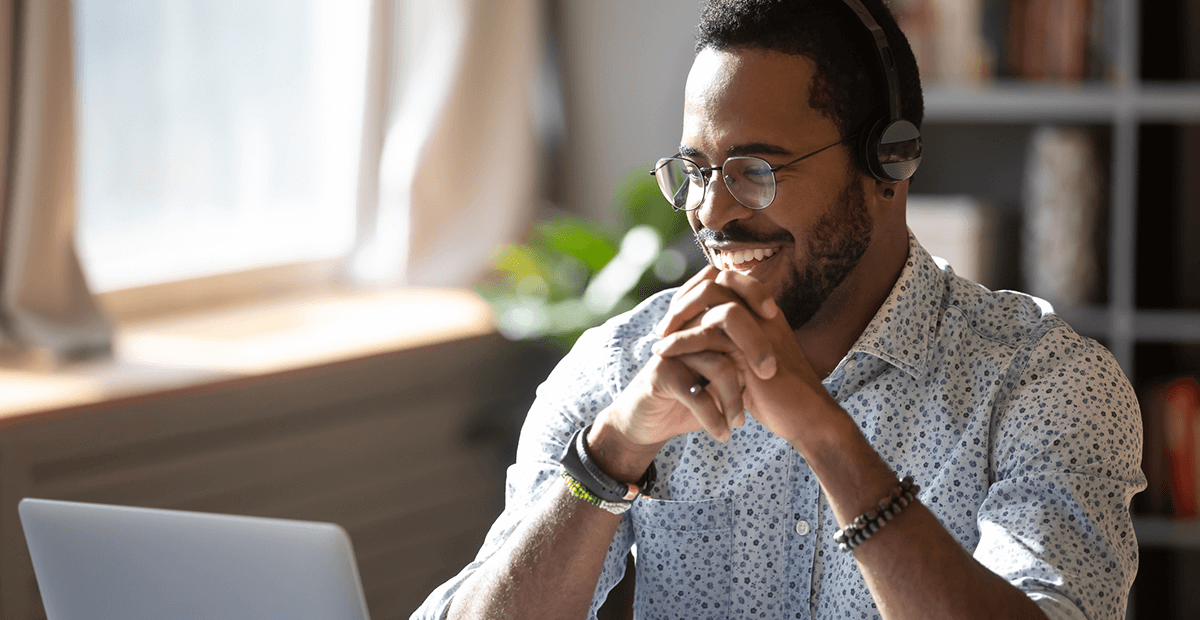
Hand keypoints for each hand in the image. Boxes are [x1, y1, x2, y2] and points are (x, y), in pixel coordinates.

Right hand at [591, 266, 777, 458]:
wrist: (649, 422)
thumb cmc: (692, 396)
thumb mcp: (720, 375)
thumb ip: (742, 356)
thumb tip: (785, 348)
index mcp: (701, 321)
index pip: (729, 289)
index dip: (754, 293)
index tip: (776, 317)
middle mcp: (686, 329)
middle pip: (727, 320)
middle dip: (755, 348)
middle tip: (768, 375)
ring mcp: (672, 350)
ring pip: (718, 364)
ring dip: (734, 398)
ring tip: (740, 422)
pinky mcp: (660, 375)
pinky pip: (696, 394)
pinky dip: (713, 418)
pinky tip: (722, 434)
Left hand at [651, 267, 830, 443]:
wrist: (805, 418)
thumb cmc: (779, 395)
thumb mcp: (751, 362)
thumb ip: (732, 344)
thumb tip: (702, 336)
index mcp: (765, 312)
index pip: (727, 280)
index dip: (697, 291)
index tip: (677, 314)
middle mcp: (762, 312)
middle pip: (717, 281)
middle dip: (685, 299)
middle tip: (665, 325)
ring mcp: (759, 326)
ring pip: (711, 300)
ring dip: (679, 316)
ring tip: (659, 338)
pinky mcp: (751, 348)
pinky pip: (708, 333)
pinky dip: (680, 341)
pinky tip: (663, 353)